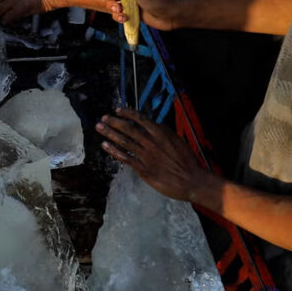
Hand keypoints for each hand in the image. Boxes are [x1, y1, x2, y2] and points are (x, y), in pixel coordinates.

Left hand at [96, 107, 211, 201]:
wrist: (191, 180)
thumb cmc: (186, 161)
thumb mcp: (177, 140)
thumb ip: (164, 132)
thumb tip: (155, 124)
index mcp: (160, 133)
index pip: (140, 119)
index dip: (127, 113)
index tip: (117, 110)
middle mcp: (151, 142)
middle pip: (128, 129)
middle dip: (113, 122)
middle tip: (103, 118)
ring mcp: (146, 156)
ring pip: (124, 142)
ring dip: (110, 134)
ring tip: (100, 128)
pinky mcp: (144, 169)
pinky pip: (125, 158)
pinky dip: (114, 151)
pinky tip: (105, 146)